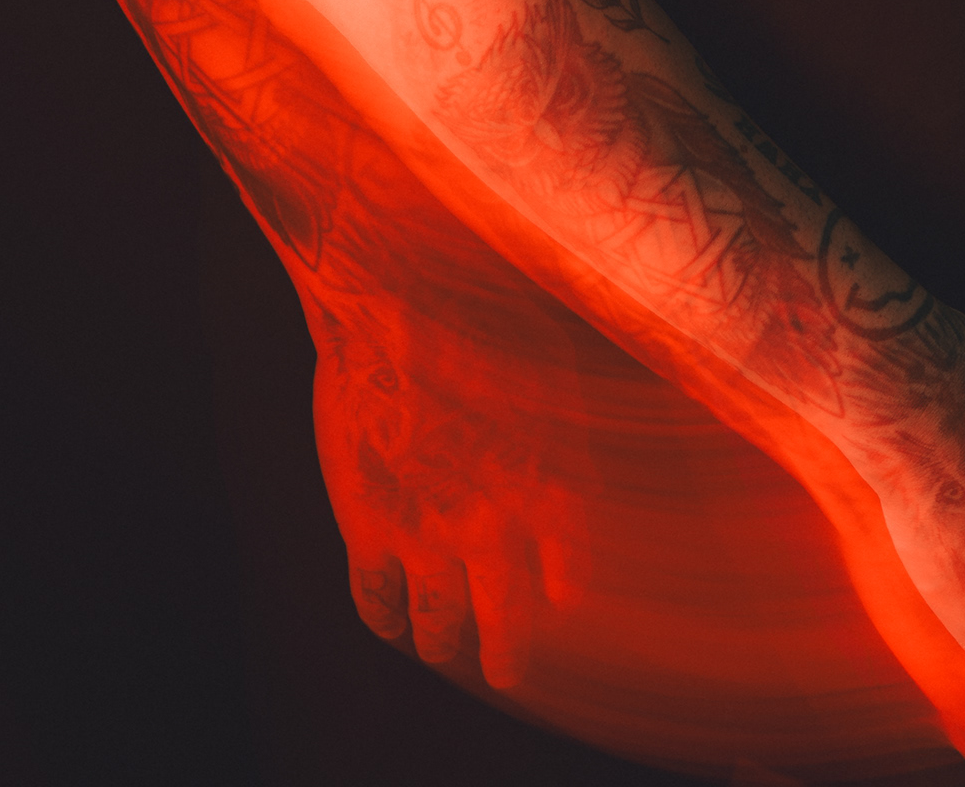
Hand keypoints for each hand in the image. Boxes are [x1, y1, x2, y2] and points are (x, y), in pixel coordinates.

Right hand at [319, 311, 591, 693]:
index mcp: (554, 489)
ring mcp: (427, 534)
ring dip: (441, 640)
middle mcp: (496, 527)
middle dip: (506, 651)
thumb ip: (574, 434)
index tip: (555, 603)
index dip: (559, 593)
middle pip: (506, 623)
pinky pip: (374, 599)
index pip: (569, 579)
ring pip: (436, 623)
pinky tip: (388, 616)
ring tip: (440, 645)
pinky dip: (384, 615)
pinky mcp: (368, 525)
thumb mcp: (561, 368)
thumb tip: (596, 468)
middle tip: (504, 667)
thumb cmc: (490, 310)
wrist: (399, 296)